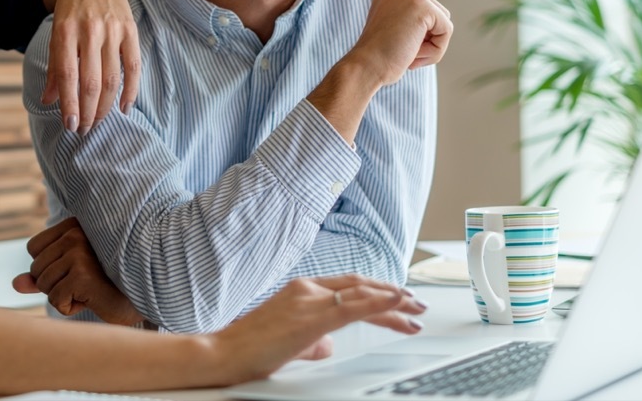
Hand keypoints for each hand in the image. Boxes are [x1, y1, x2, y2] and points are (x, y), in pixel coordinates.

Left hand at [11, 217, 145, 326]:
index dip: (48, 267)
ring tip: (88, 290)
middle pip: (36, 268)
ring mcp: (79, 252)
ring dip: (62, 296)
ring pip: (43, 284)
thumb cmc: (105, 285)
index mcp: (74, 225)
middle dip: (54, 284)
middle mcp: (76, 234)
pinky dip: (69, 307)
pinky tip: (91, 299)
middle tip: (84, 283)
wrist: (140, 298)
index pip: (34, 248)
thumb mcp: (69, 276)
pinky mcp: (82, 274)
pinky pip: (55, 299)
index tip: (75, 270)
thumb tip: (15, 284)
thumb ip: (41, 276)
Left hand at [44, 0, 140, 133]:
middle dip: (87, 111)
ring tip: (98, 121)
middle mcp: (89, 31)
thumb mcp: (55, 32)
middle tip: (84, 129)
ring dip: (105, 106)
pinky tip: (125, 107)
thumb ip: (55, 66)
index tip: (70, 126)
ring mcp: (113, 30)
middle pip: (90, 82)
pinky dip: (131, 90)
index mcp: (66, 32)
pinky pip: (134, 66)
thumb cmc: (70, 8)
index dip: (69, 104)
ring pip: (112, 78)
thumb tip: (48, 100)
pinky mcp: (130, 29)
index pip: (68, 76)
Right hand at [214, 274, 426, 382]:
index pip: (347, 286)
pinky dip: (380, 302)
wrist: (224, 353)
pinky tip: (397, 302)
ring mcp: (308, 300)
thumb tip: (329, 346)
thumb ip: (311, 341)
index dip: (376, 291)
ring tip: (416, 309)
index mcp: (300, 290)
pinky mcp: (311, 318)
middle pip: (360, 286)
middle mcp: (306, 288)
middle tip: (417, 303)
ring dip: (394, 301)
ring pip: (361, 294)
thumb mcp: (288, 342)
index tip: (398, 299)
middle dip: (392, 294)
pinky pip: (354, 306)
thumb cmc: (249, 350)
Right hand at [347, 0, 452, 86]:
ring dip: (431, 46)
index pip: (423, 12)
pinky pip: (447, 31)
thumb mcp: (391, 28)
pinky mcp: (424, 7)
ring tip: (407, 51)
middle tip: (400, 49)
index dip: (416, 35)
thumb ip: (407, 18)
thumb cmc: (378, 56)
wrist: (366, 66)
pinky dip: (436, 50)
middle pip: (436, 16)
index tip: (394, 43)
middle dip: (424, 40)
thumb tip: (428, 23)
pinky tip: (413, 53)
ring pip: (443, 23)